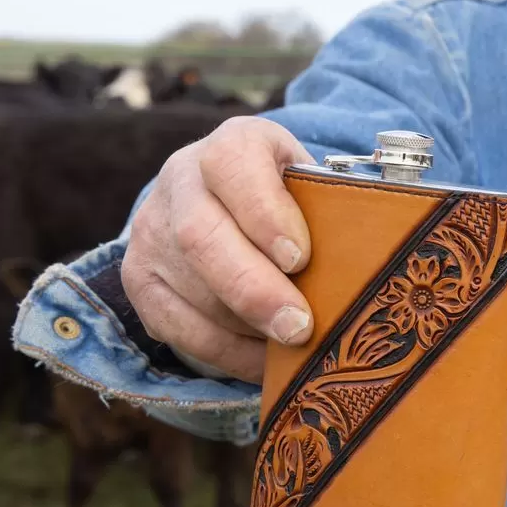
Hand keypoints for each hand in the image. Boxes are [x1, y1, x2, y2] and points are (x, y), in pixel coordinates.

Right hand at [121, 116, 314, 382]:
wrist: (220, 198)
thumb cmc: (287, 198)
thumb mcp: (311, 185)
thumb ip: (331, 210)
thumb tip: (367, 266)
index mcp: (231, 144)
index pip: (235, 166)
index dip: (265, 213)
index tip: (300, 258)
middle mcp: (182, 179)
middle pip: (201, 236)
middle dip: (254, 289)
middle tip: (299, 326)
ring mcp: (153, 229)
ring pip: (189, 286)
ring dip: (244, 326)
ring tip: (290, 348)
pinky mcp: (138, 277)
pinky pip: (173, 324)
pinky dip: (223, 351)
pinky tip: (261, 362)